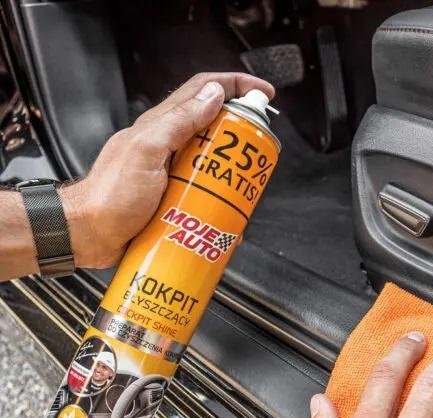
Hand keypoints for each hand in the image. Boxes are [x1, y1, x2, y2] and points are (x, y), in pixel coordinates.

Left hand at [61, 72, 273, 268]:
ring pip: (213, 164)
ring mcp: (172, 174)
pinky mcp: (173, 200)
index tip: (262, 95)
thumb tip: (213, 95)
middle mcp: (169, 147)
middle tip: (255, 155)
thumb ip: (177, 122)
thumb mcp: (146, 151)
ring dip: (233, 176)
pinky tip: (227, 217)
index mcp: (161, 127)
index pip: (203, 92)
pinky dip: (220, 204)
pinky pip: (204, 195)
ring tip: (243, 191)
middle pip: (214, 129)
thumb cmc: (110, 195)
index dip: (236, 87)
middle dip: (241, 137)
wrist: (89, 234)